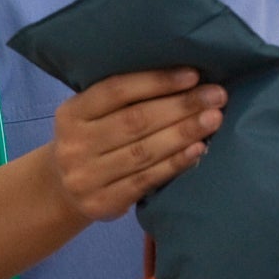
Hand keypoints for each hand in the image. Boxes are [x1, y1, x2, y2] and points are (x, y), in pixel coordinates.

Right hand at [48, 69, 223, 221]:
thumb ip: (124, 100)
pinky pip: (146, 180)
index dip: (156, 82)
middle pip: (134, 121)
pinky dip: (175, 163)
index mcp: (71, 113)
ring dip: (183, 133)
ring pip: (143, 151)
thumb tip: (184, 79)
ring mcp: (86, 177)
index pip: (116, 91)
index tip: (193, 75)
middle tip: (216, 96)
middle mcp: (74, 144)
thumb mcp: (92, 115)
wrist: (63, 191)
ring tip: (213, 119)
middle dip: (180, 106)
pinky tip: (198, 150)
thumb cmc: (92, 141)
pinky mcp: (102, 203)